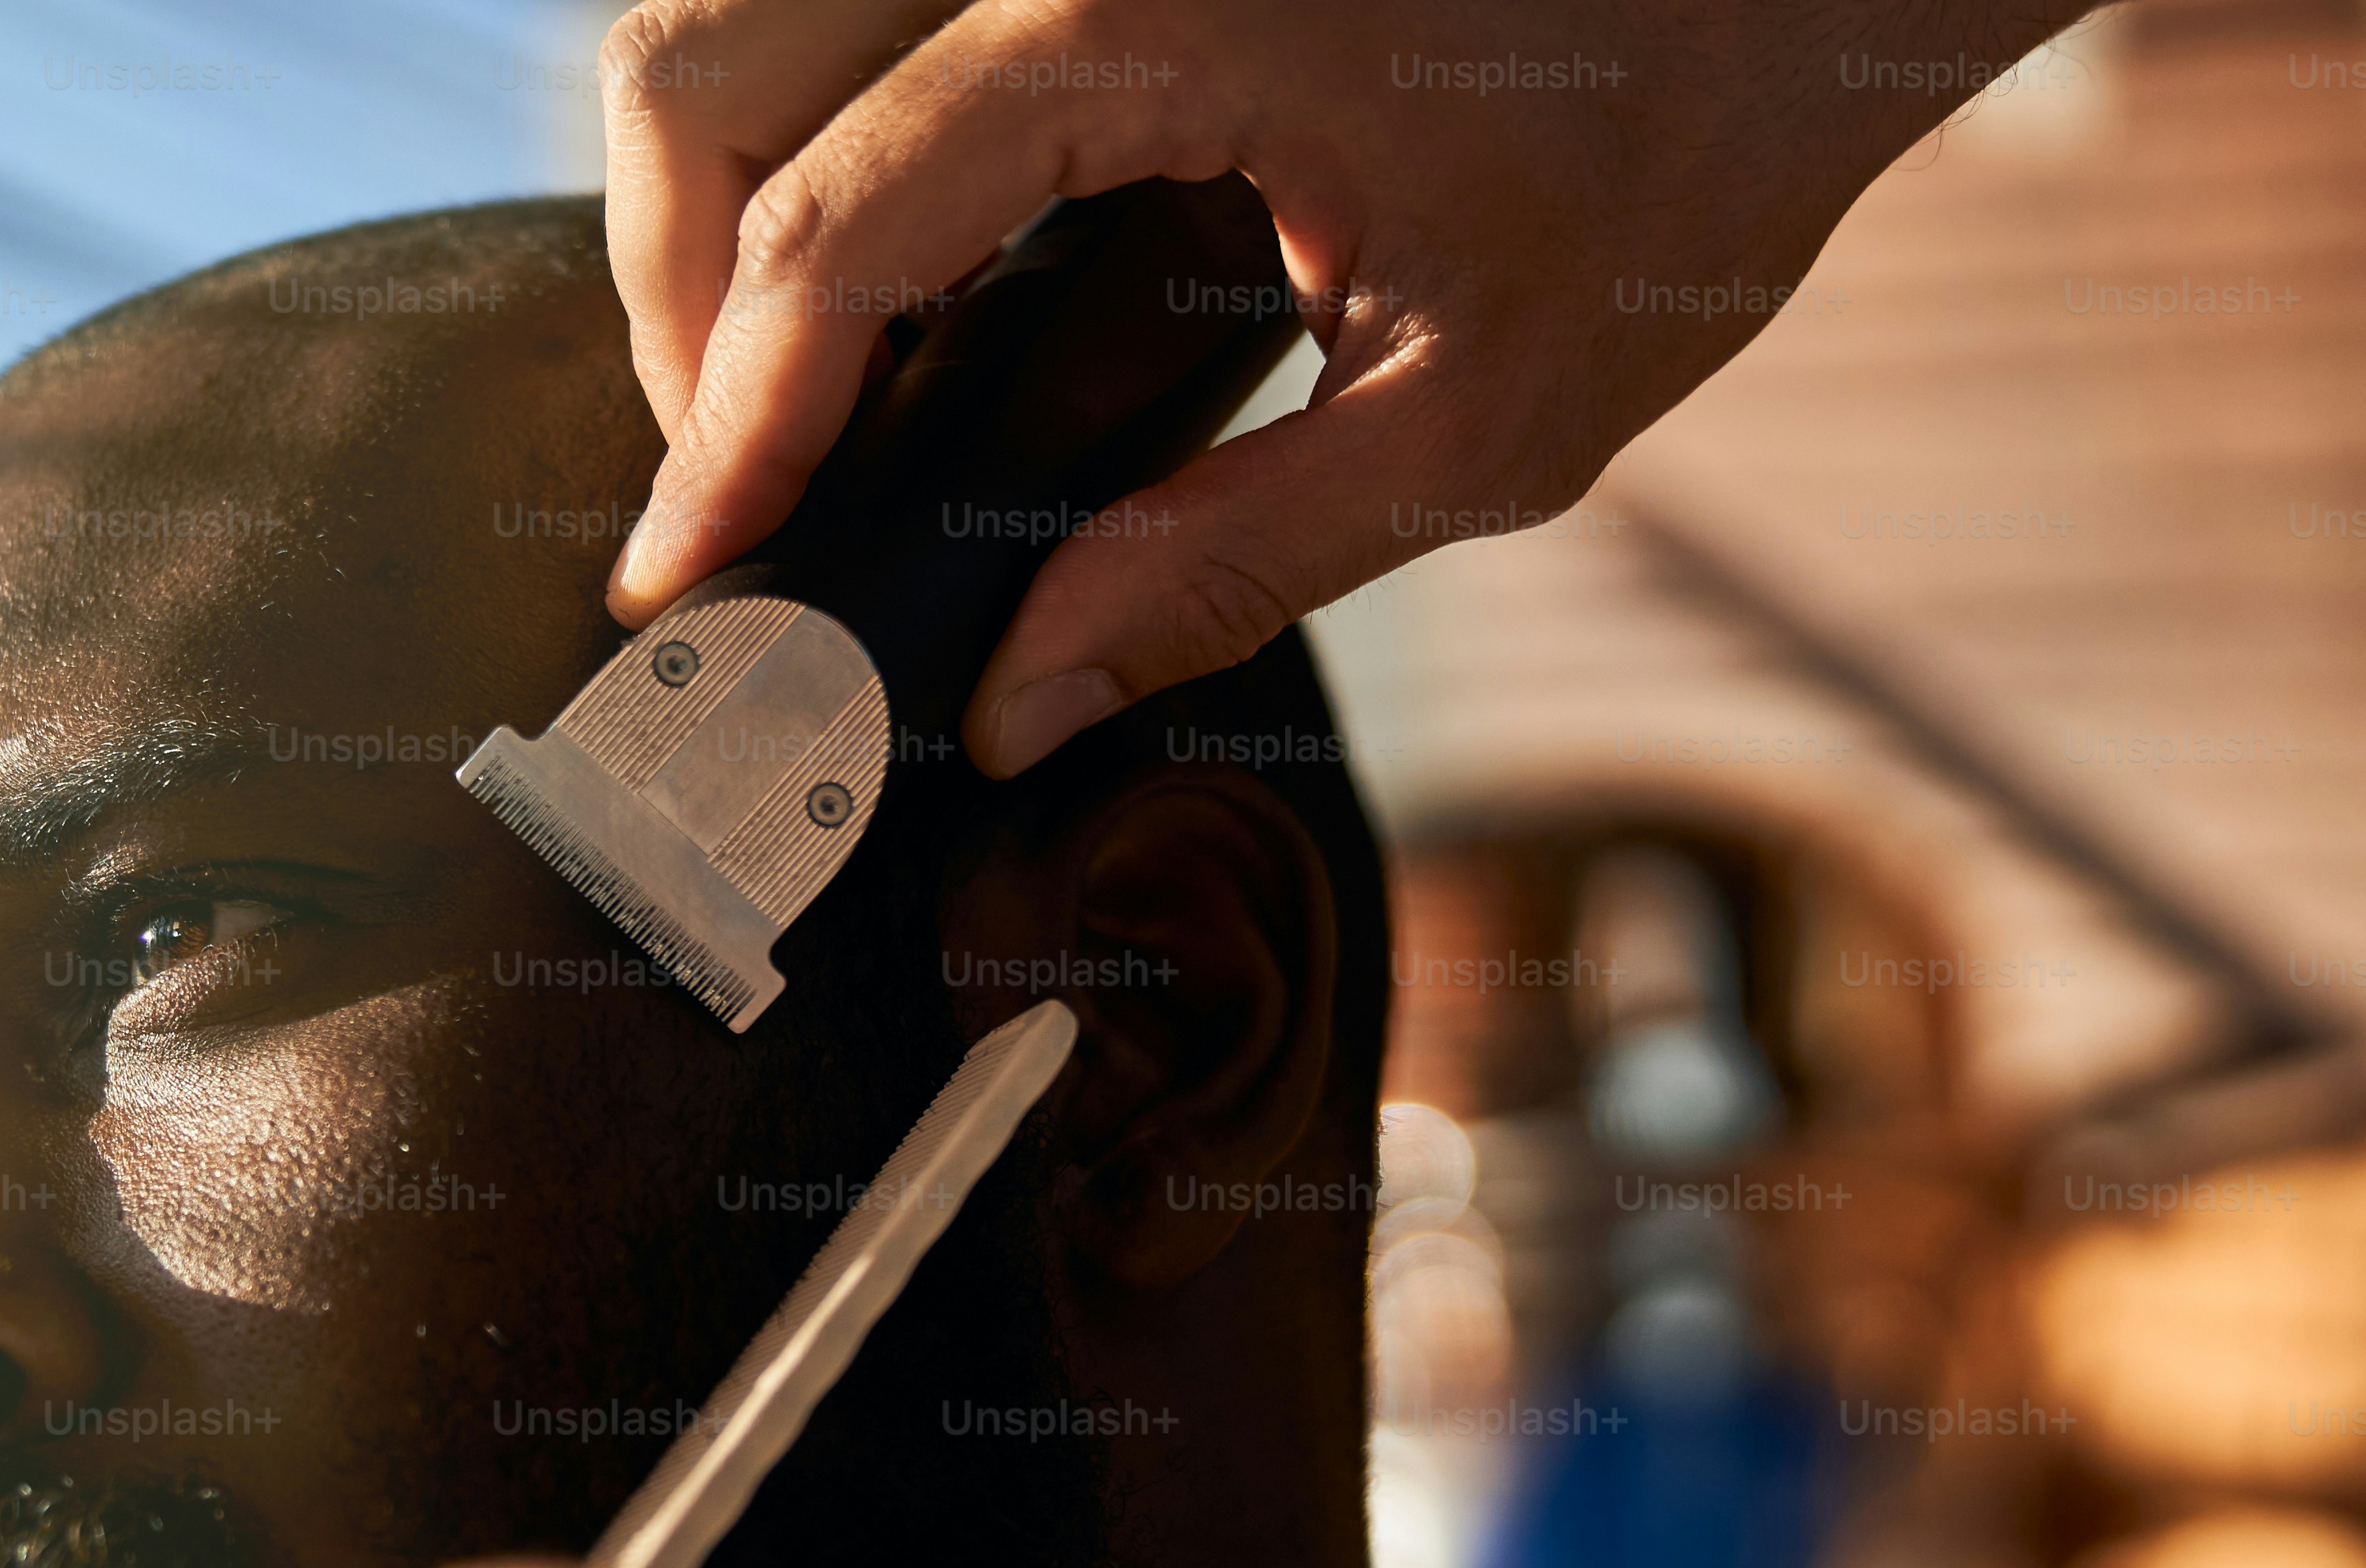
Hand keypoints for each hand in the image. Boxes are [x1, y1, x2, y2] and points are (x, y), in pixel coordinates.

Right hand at [600, 0, 2091, 770]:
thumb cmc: (1688, 154)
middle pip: (707, 65)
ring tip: (797, 409)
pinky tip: (892, 300)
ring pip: (749, 15)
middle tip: (738, 498)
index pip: (838, 222)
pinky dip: (826, 151)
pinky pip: (864, 20)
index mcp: (1143, 11)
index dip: (729, 420)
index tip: (689, 576)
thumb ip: (1222, 564)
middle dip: (676, 301)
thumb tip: (1019, 701)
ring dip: (732, 207)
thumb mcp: (1476, 417)